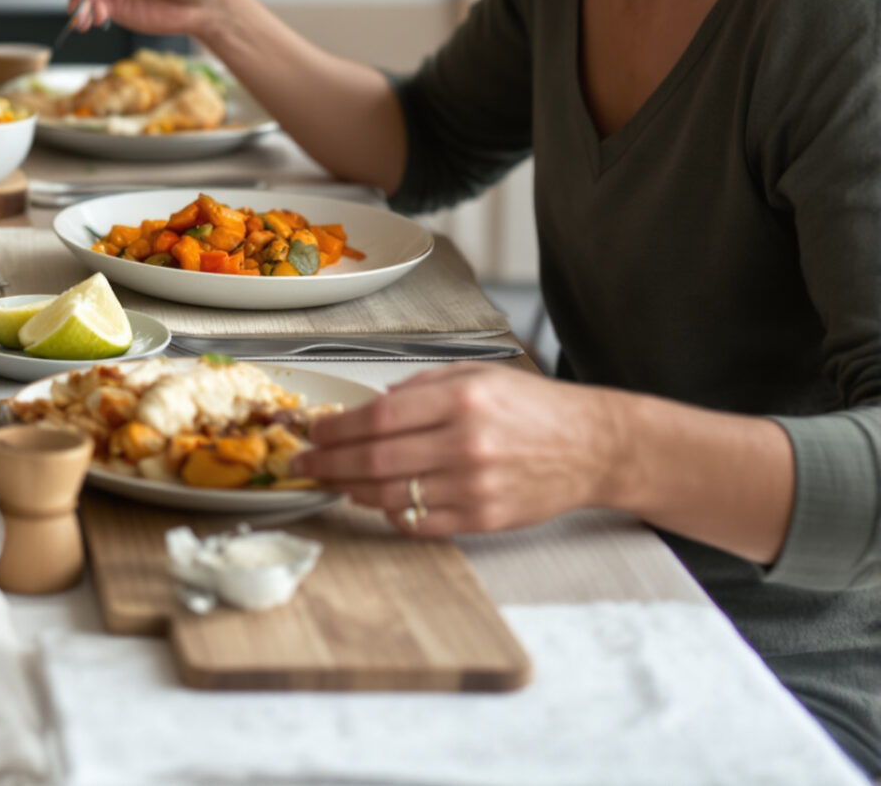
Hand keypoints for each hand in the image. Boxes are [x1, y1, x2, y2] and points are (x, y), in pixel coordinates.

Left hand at [293, 365, 627, 536]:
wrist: (594, 446)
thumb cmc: (533, 408)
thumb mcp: (476, 375)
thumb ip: (419, 387)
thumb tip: (368, 405)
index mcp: (461, 399)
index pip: (377, 417)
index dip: (335, 428)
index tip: (313, 431)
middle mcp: (466, 443)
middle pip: (374, 460)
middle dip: (327, 463)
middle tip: (303, 463)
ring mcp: (475, 486)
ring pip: (389, 495)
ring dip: (350, 490)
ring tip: (333, 480)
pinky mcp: (484, 519)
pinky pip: (418, 522)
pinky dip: (388, 513)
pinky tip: (377, 500)